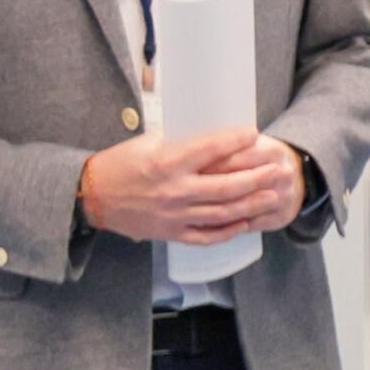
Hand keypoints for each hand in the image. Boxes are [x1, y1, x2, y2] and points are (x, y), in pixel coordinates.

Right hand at [80, 123, 303, 245]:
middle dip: (257, 178)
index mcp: (167, 162)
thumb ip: (178, 142)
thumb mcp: (146, 143)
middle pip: (227, 186)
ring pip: (222, 212)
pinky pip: (206, 236)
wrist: (92, 197)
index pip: (211, 149)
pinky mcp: (171, 233)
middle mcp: (175, 190)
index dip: (236, 141)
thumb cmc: (117, 165)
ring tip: (272, 196)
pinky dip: (228, 231)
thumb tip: (207, 136)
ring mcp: (175, 215)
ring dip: (251, 204)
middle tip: (277, 169)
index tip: (253, 133)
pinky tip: (245, 222)